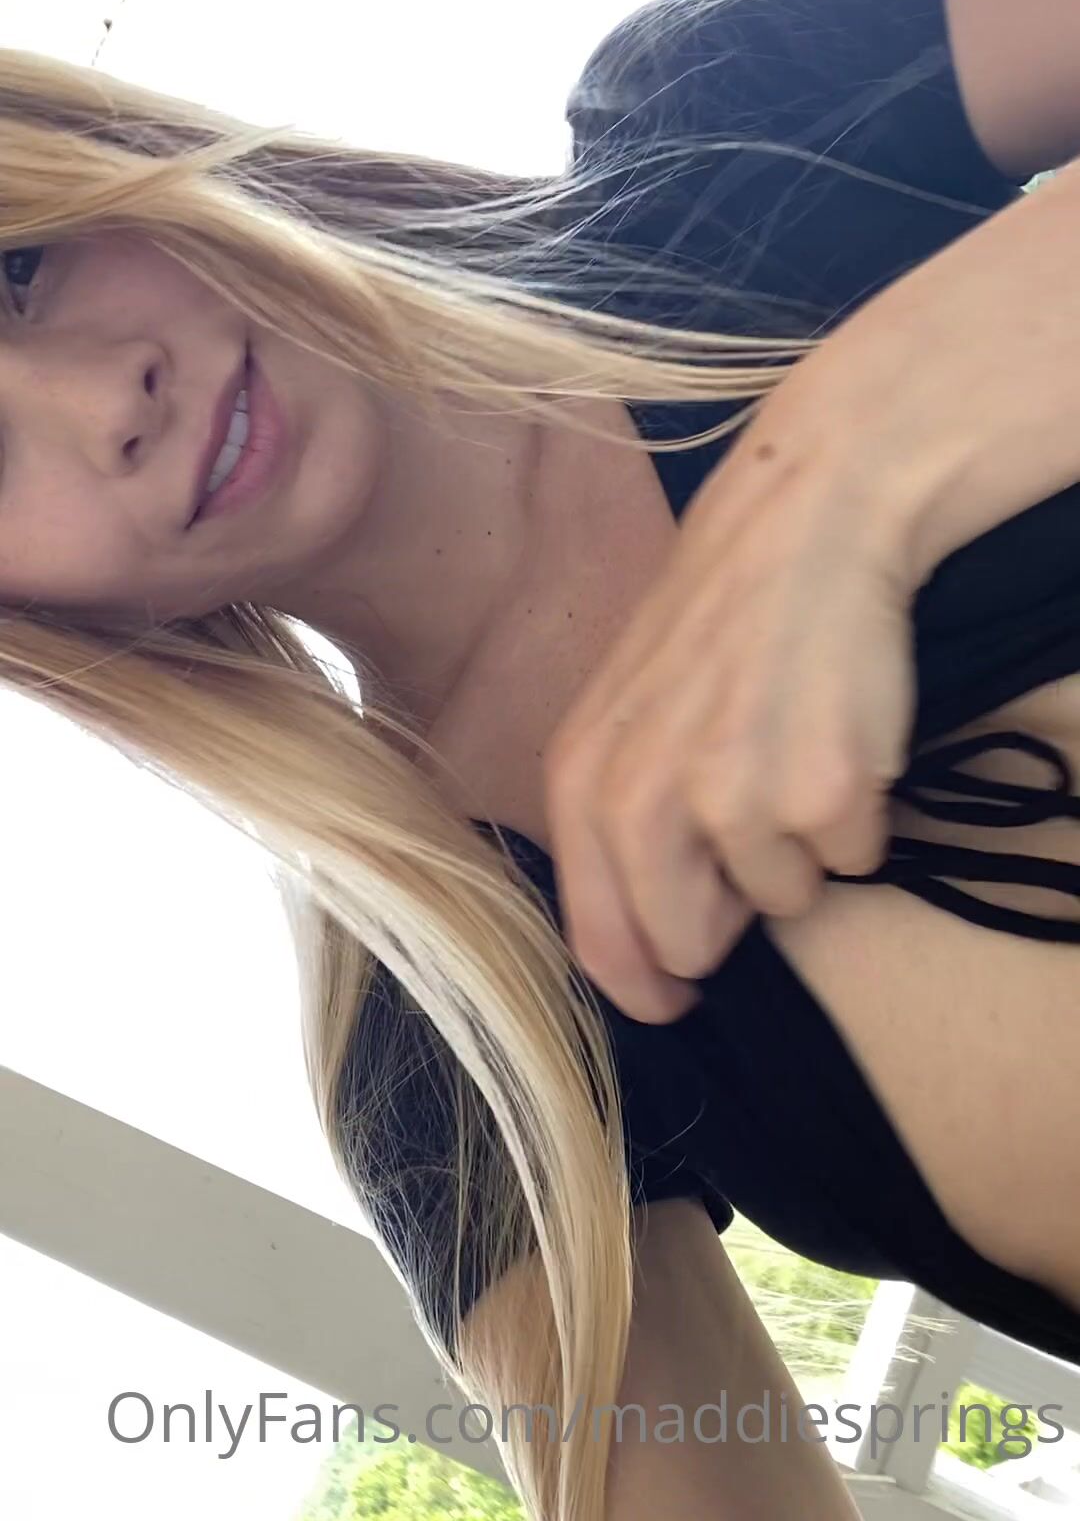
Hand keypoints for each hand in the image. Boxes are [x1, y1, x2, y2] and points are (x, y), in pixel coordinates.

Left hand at [542, 376, 917, 1023]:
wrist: (807, 524)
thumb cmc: (718, 618)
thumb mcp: (623, 710)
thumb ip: (617, 820)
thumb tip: (648, 941)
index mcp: (582, 782)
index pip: (598, 943)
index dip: (644, 986)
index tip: (677, 997)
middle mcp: (646, 802)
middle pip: (690, 946)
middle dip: (729, 912)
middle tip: (751, 825)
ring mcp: (736, 802)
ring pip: (785, 901)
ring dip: (801, 848)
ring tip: (796, 750)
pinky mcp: (824, 794)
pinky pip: (855, 859)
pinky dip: (859, 816)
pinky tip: (841, 737)